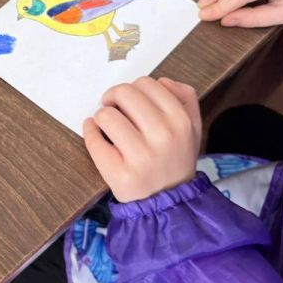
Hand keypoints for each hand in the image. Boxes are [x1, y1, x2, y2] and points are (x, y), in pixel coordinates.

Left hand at [83, 77, 200, 202]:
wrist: (168, 201)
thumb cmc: (175, 159)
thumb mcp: (192, 128)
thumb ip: (185, 98)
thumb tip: (162, 80)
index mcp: (181, 121)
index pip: (146, 83)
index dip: (132, 88)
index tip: (127, 100)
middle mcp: (163, 136)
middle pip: (124, 93)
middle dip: (113, 97)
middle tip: (112, 107)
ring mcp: (140, 156)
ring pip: (106, 114)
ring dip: (102, 116)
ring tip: (108, 126)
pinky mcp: (119, 173)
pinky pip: (93, 139)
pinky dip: (89, 131)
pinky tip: (95, 133)